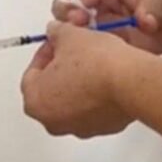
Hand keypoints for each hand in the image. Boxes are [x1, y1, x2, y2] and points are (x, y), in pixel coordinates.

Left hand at [20, 22, 136, 138]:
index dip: (47, 51)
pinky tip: (110, 77)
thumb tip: (56, 33)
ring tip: (96, 63)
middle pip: (52, 90)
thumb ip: (57, 34)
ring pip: (74, 101)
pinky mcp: (104, 128)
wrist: (129, 80)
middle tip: (76, 52)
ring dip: (81, 84)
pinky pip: (96, 109)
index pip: (32, 72)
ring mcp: (79, 127)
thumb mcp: (70, 36)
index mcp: (35, 100)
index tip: (59, 42)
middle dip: (63, 70)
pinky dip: (99, 95)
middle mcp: (52, 120)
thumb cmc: (96, 63)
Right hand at [53, 0, 161, 54]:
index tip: (90, 0)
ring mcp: (98, 28)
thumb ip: (153, 6)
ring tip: (79, 42)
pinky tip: (83, 62)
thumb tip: (145, 21)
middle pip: (67, 5)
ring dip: (67, 36)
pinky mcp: (103, 48)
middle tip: (80, 21)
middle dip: (68, 12)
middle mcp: (97, 6)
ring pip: (69, 31)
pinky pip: (82, 53)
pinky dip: (77, 57)